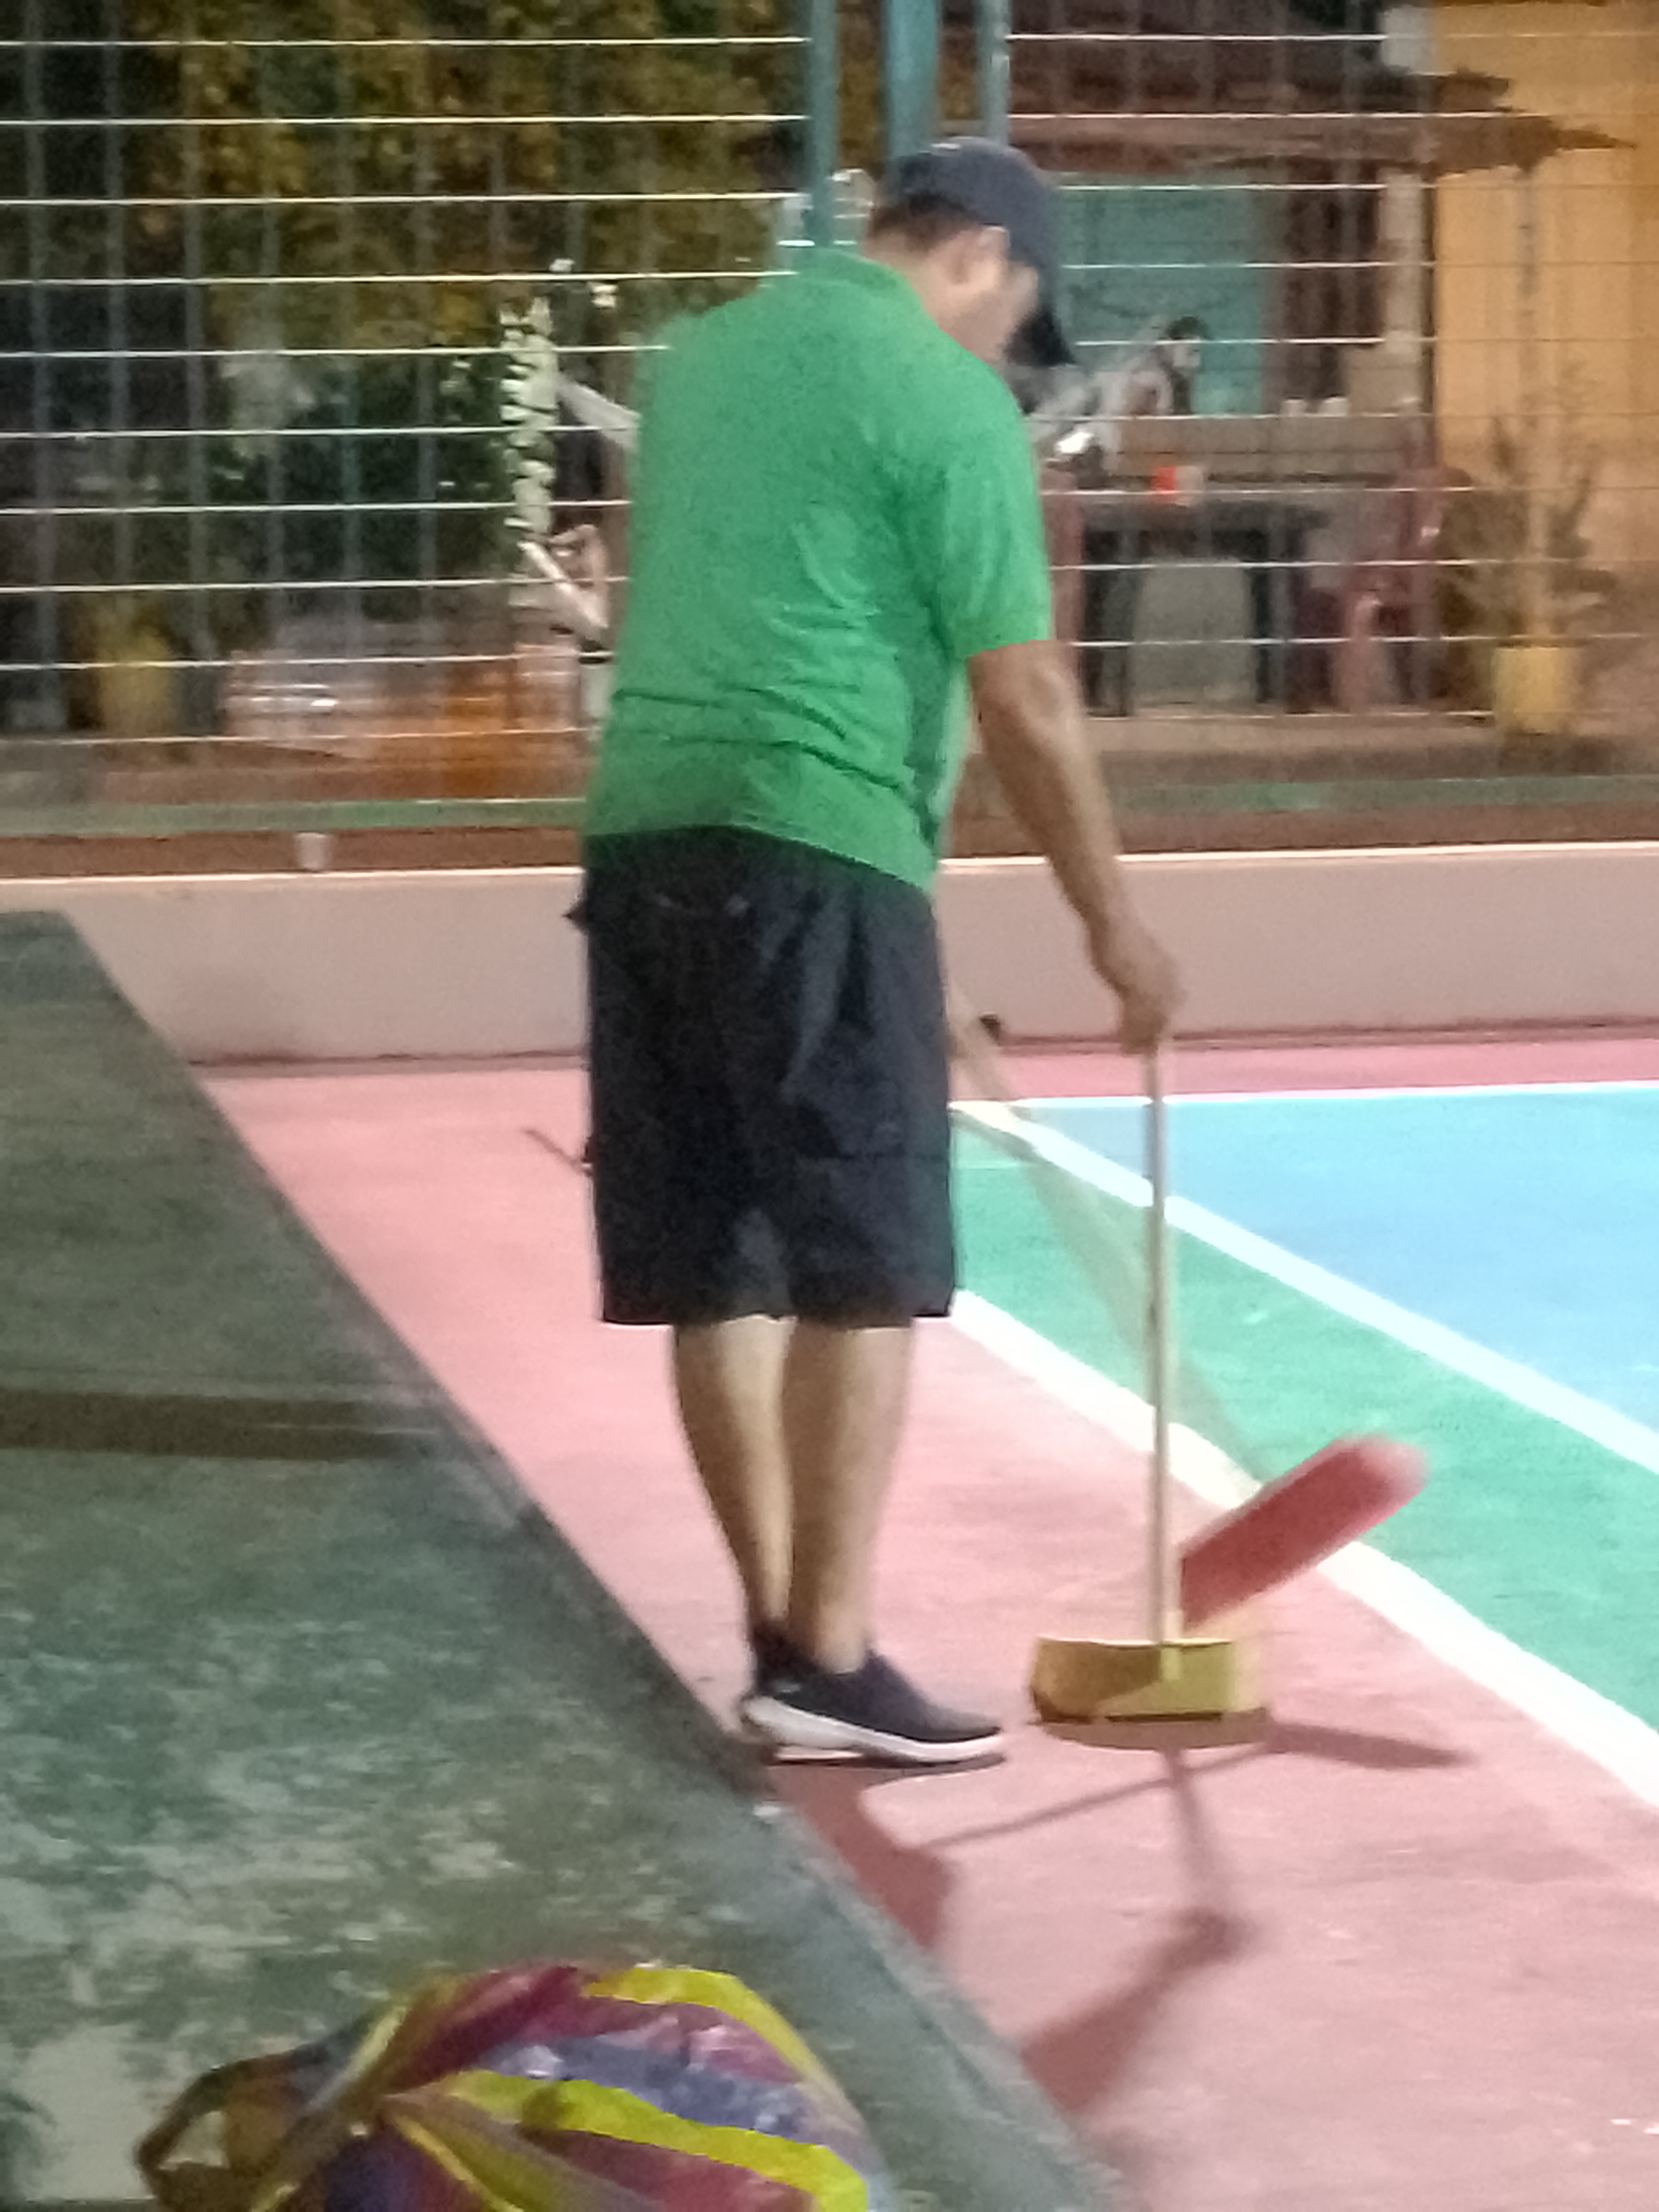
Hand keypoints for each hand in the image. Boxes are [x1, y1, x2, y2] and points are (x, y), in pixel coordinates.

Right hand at [1087, 914, 1180, 1055]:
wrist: (1112, 922)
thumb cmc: (1118, 934)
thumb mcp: (1135, 958)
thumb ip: (1141, 976)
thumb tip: (1137, 988)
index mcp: (1169, 971)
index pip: (1171, 1005)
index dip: (1162, 1024)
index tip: (1155, 1038)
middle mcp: (1167, 981)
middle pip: (1165, 1018)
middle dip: (1155, 1037)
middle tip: (1145, 1054)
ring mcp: (1152, 987)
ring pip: (1151, 1023)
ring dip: (1142, 1040)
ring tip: (1132, 1052)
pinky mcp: (1135, 990)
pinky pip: (1135, 1021)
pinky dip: (1131, 1036)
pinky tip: (1125, 1046)